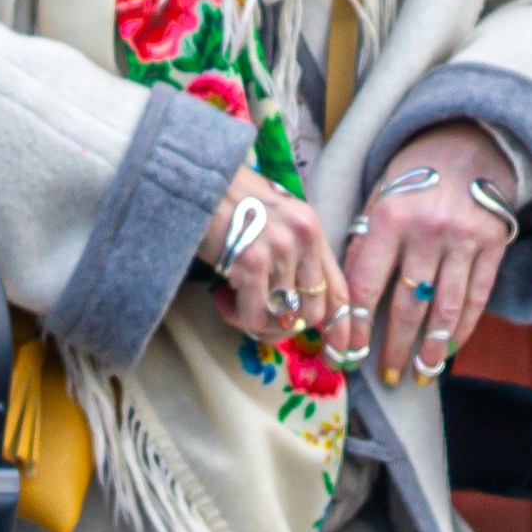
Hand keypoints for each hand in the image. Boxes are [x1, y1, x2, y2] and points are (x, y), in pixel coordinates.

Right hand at [203, 166, 349, 355]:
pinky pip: (254, 315)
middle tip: (255, 318)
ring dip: (253, 321)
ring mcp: (279, 249)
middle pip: (311, 313)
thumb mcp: (273, 219)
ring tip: (231, 301)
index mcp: (311, 228)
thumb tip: (295, 305)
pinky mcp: (251, 261)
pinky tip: (221, 295)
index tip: (336, 353)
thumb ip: (291, 254)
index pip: (338, 290)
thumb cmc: (225, 200)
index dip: (339, 328)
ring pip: (281, 319)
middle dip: (283, 327)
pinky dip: (236, 316)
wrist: (191, 178)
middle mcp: (303, 238)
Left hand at [341, 119, 522, 390]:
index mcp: (389, 217)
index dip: (355, 325)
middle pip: (408, 305)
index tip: (348, 352)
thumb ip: (364, 244)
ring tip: (421, 374)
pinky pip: (477, 298)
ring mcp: (464, 239)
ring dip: (431, 349)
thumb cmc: (414, 176)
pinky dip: (463, 329)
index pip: (367, 284)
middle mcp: (427, 230)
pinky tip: (449, 350)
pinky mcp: (493, 244)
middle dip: (395, 348)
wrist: (468, 140)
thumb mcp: (379, 198)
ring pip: (446, 309)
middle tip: (386, 376)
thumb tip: (345, 303)